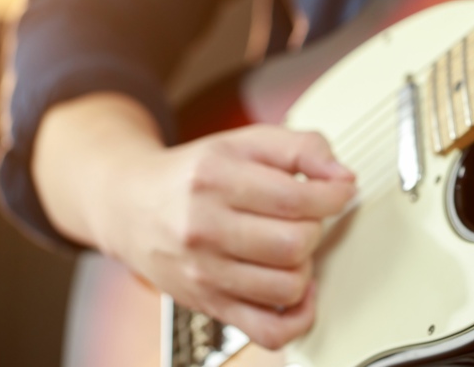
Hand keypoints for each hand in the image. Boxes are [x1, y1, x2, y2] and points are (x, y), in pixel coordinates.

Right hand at [101, 124, 355, 349]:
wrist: (130, 206)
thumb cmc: (192, 175)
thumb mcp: (243, 143)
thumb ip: (300, 147)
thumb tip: (343, 176)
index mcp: (214, 178)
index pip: (296, 198)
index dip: (334, 195)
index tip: (339, 191)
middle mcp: (204, 228)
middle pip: (294, 244)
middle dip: (314, 227)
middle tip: (304, 217)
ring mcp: (204, 273)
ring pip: (287, 287)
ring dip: (304, 266)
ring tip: (291, 247)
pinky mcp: (209, 306)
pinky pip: (269, 331)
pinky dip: (297, 316)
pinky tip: (294, 290)